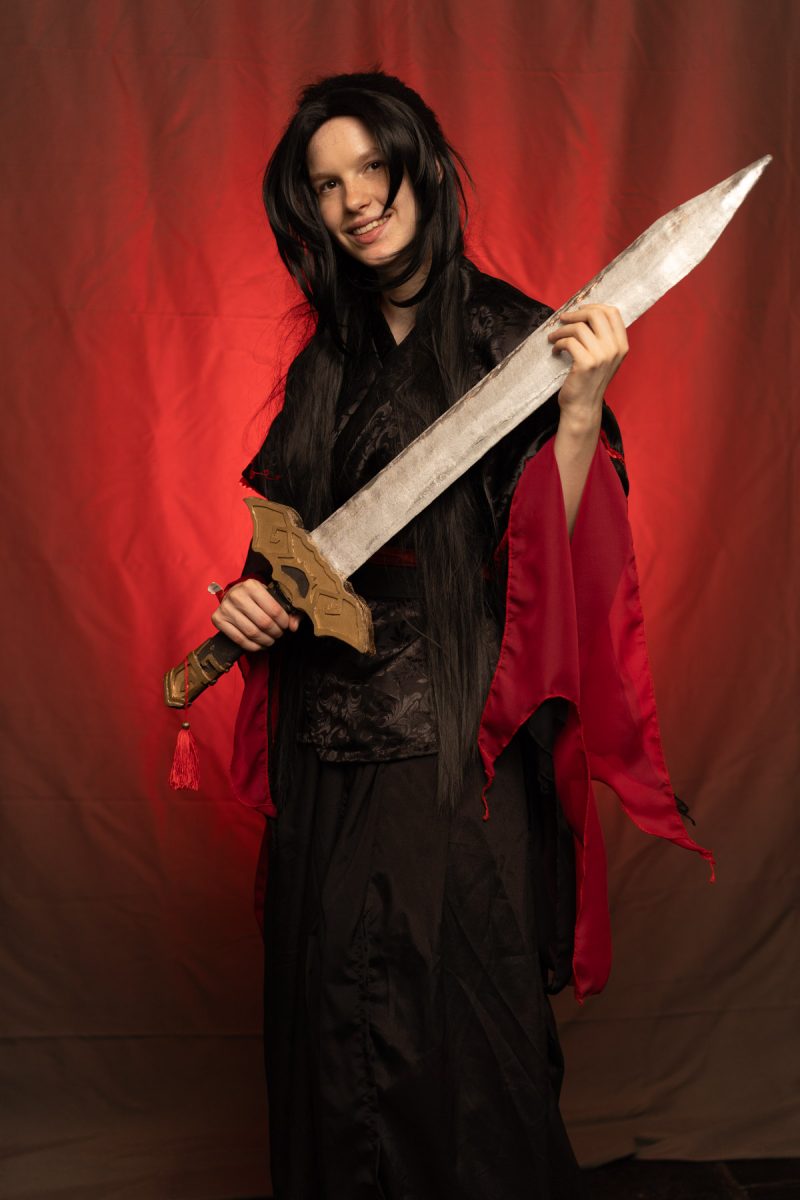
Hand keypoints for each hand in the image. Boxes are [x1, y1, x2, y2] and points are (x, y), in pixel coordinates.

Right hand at [211, 578, 299, 650]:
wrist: (234, 595)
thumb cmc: (257, 597)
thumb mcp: (272, 596)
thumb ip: (288, 610)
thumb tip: (294, 626)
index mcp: (252, 586)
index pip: (274, 610)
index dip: (284, 622)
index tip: (286, 626)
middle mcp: (237, 595)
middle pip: (264, 623)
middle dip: (275, 632)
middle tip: (279, 634)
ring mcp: (225, 608)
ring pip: (252, 633)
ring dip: (265, 641)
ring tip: (270, 640)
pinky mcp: (218, 619)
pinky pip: (239, 639)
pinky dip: (253, 646)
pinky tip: (260, 645)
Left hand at [547, 304, 628, 426]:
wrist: (583, 406)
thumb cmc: (589, 380)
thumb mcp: (604, 358)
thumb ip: (602, 337)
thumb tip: (585, 313)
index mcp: (622, 345)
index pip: (612, 312)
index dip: (593, 307)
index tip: (579, 311)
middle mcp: (615, 349)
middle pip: (596, 314)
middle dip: (575, 314)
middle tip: (562, 319)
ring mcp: (602, 356)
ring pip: (578, 328)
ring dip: (561, 330)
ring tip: (553, 338)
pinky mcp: (586, 363)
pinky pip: (568, 342)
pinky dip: (557, 344)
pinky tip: (555, 351)